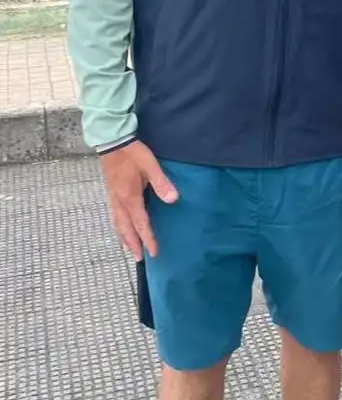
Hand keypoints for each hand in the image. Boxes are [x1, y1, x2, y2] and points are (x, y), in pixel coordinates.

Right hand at [99, 140, 177, 260]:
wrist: (111, 140)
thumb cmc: (132, 153)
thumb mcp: (150, 166)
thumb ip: (161, 183)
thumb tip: (173, 199)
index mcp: (130, 197)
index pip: (141, 223)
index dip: (147, 239)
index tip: (153, 253)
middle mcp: (120, 201)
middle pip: (126, 228)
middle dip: (133, 244)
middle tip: (138, 259)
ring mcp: (113, 197)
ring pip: (117, 223)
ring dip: (123, 237)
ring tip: (128, 248)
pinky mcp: (110, 191)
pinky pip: (113, 215)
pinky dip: (117, 226)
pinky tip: (120, 227)